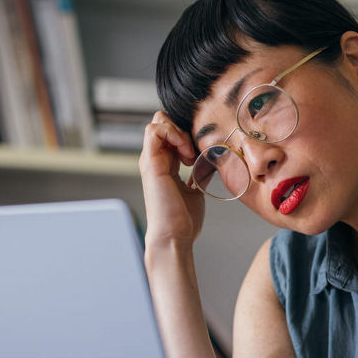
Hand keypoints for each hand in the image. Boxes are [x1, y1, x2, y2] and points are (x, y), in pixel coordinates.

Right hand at [140, 111, 205, 251]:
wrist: (174, 236)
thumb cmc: (183, 219)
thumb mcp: (194, 190)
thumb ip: (197, 175)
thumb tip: (207, 166)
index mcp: (165, 165)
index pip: (170, 133)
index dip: (187, 134)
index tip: (201, 153)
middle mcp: (155, 159)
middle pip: (162, 122)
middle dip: (182, 128)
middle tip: (194, 150)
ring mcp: (151, 160)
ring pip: (157, 122)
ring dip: (178, 131)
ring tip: (189, 154)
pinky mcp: (150, 163)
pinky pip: (154, 131)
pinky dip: (173, 135)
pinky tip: (186, 154)